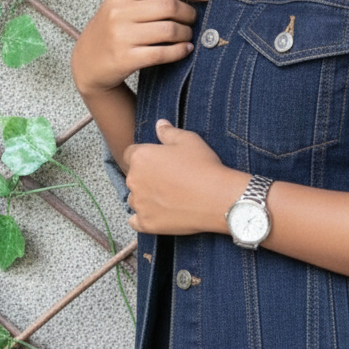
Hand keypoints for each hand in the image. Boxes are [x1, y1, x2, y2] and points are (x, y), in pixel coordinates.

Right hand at [71, 0, 210, 96]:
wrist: (87, 62)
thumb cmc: (111, 30)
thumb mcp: (121, 5)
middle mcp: (119, 12)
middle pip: (169, 6)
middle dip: (190, 13)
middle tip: (194, 19)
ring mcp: (121, 36)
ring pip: (170, 30)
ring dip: (186, 33)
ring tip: (188, 35)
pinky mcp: (126, 58)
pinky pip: (163, 53)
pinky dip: (180, 51)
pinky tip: (185, 49)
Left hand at [125, 120, 246, 234]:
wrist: (218, 199)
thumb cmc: (203, 167)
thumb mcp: (188, 140)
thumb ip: (168, 132)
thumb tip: (159, 125)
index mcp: (140, 157)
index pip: (130, 154)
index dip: (145, 157)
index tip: (158, 163)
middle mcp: (133, 180)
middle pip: (133, 177)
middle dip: (146, 177)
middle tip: (169, 180)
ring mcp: (139, 204)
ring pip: (135, 199)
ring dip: (146, 198)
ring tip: (169, 197)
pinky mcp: (146, 223)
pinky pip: (136, 221)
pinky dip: (145, 218)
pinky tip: (160, 214)